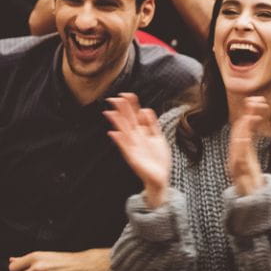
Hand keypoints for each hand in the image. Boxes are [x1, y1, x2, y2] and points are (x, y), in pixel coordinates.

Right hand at [104, 92, 170, 207]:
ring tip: (109, 112)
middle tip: (114, 98)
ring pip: (124, 131)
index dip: (132, 105)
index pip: (135, 115)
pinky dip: (119, 141)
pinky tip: (113, 133)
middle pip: (128, 120)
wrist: (160, 177)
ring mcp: (133, 146)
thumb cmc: (158, 158)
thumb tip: (145, 109)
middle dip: (122, 110)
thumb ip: (152, 124)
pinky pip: (124, 147)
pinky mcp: (132, 157)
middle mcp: (136, 137)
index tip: (127, 94)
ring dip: (117, 122)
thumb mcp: (158, 138)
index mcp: (143, 132)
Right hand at [227, 95, 269, 196]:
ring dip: (244, 127)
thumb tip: (254, 129)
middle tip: (257, 100)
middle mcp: (237, 157)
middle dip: (247, 115)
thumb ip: (250, 146)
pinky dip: (240, 146)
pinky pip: (239, 159)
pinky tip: (245, 135)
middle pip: (239, 132)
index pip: (245, 130)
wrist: (254, 209)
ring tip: (252, 114)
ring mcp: (237, 166)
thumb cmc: (254, 187)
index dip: (250, 114)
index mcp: (241, 153)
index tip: (259, 101)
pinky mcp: (240, 175)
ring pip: (238, 143)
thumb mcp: (254, 163)